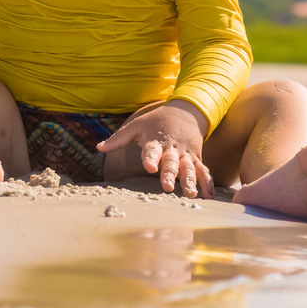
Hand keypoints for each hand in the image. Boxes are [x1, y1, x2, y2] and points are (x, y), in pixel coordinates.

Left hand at [96, 100, 212, 196]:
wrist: (184, 112)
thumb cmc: (155, 122)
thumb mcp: (136, 126)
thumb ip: (118, 139)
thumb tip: (98, 147)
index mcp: (155, 140)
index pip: (151, 150)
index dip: (150, 158)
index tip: (149, 167)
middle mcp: (171, 148)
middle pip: (171, 162)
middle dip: (169, 174)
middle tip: (167, 187)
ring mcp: (185, 154)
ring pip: (189, 168)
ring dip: (189, 181)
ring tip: (190, 194)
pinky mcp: (196, 158)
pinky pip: (203, 170)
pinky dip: (207, 182)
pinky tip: (208, 195)